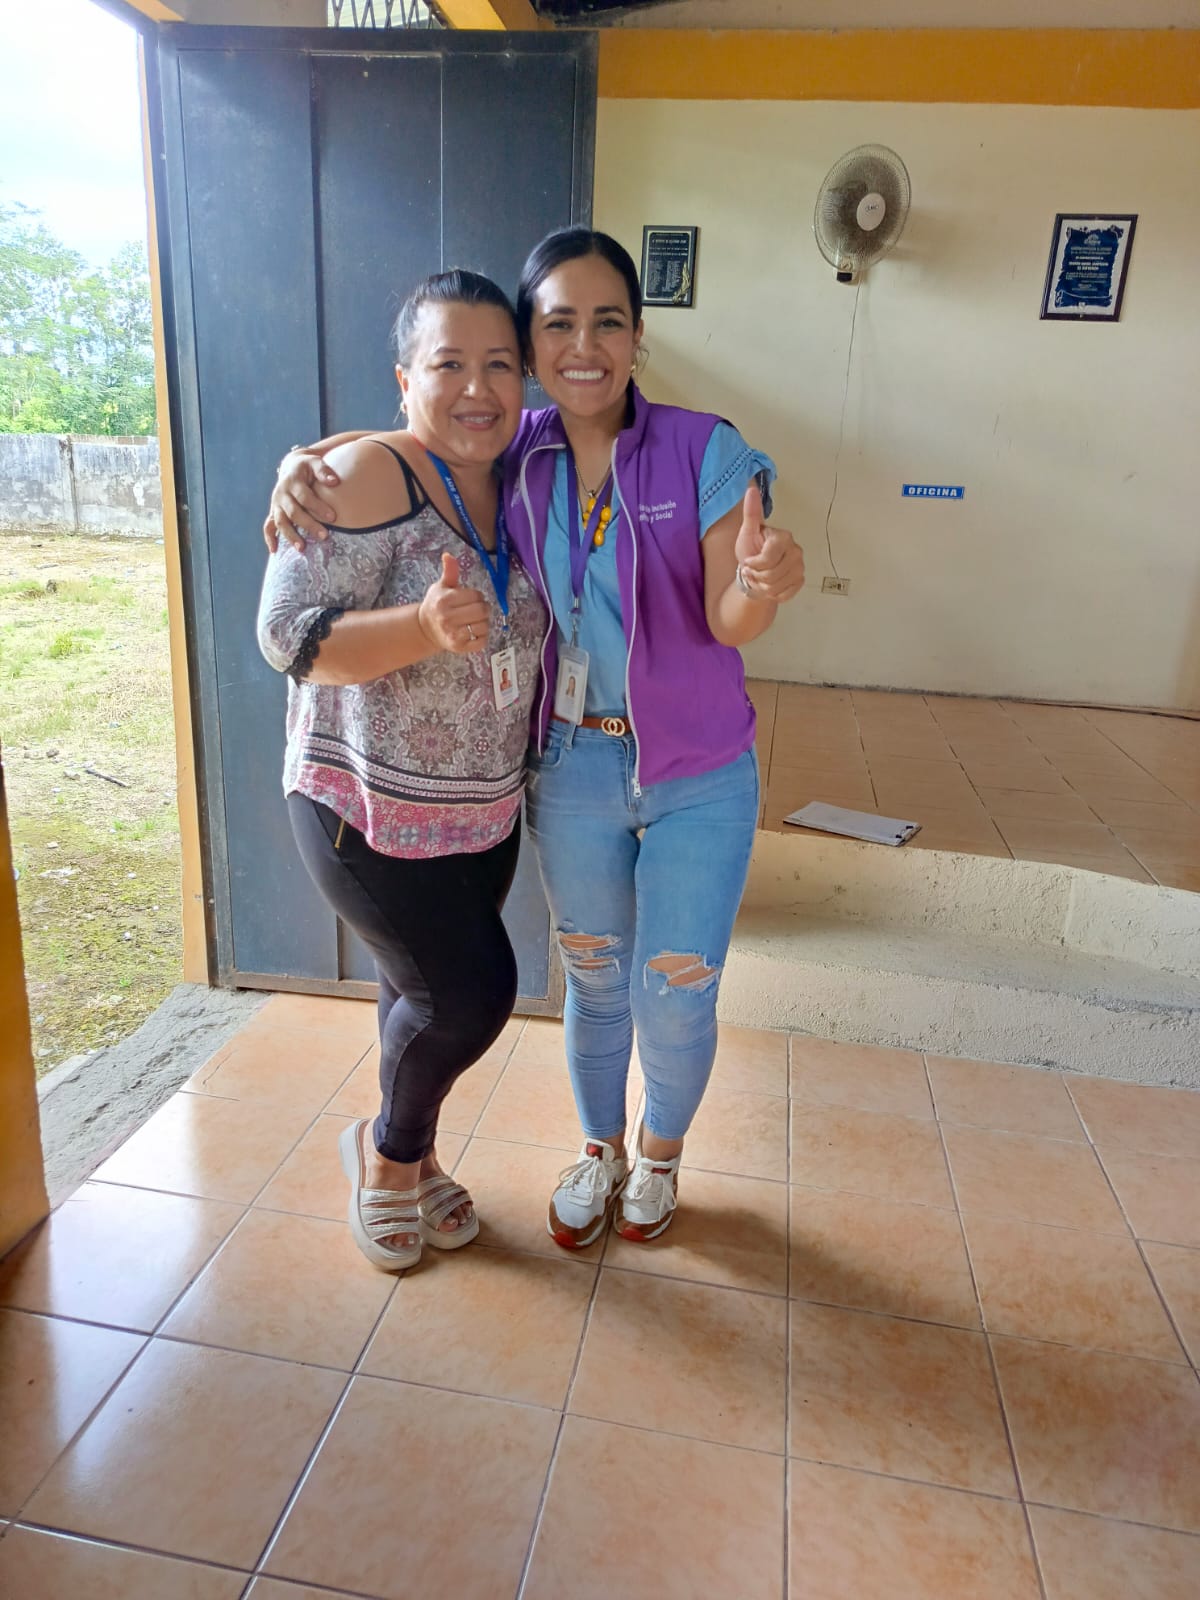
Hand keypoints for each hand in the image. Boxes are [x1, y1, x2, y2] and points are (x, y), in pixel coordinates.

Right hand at [262, 451, 340, 551]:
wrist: (292, 466)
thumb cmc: (308, 467)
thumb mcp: (315, 462)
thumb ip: (324, 470)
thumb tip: (334, 481)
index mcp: (292, 482)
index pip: (305, 497)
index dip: (318, 507)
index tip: (333, 518)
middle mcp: (282, 494)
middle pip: (293, 512)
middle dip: (308, 525)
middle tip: (324, 536)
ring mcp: (276, 504)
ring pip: (280, 522)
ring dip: (290, 536)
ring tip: (302, 548)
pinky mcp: (274, 512)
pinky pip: (268, 526)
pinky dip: (270, 538)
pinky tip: (275, 551)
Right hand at [417, 554, 489, 655]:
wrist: (426, 629)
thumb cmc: (437, 605)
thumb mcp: (441, 586)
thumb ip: (449, 571)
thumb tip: (448, 555)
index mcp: (444, 601)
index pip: (476, 596)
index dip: (478, 596)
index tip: (472, 599)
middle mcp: (447, 618)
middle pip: (482, 611)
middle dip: (484, 609)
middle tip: (477, 610)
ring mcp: (453, 634)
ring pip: (484, 626)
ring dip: (484, 623)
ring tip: (475, 621)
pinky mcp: (459, 647)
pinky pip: (482, 642)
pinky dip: (482, 637)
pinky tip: (474, 632)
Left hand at [734, 487, 805, 602]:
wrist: (756, 571)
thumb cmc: (751, 551)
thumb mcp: (747, 532)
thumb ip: (751, 513)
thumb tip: (751, 490)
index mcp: (783, 538)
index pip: (768, 559)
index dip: (754, 564)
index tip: (748, 561)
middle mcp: (796, 551)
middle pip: (771, 575)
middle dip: (757, 576)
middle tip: (753, 571)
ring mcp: (800, 567)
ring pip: (776, 586)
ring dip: (762, 586)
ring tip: (759, 577)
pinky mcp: (800, 581)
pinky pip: (783, 594)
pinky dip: (772, 593)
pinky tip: (769, 585)